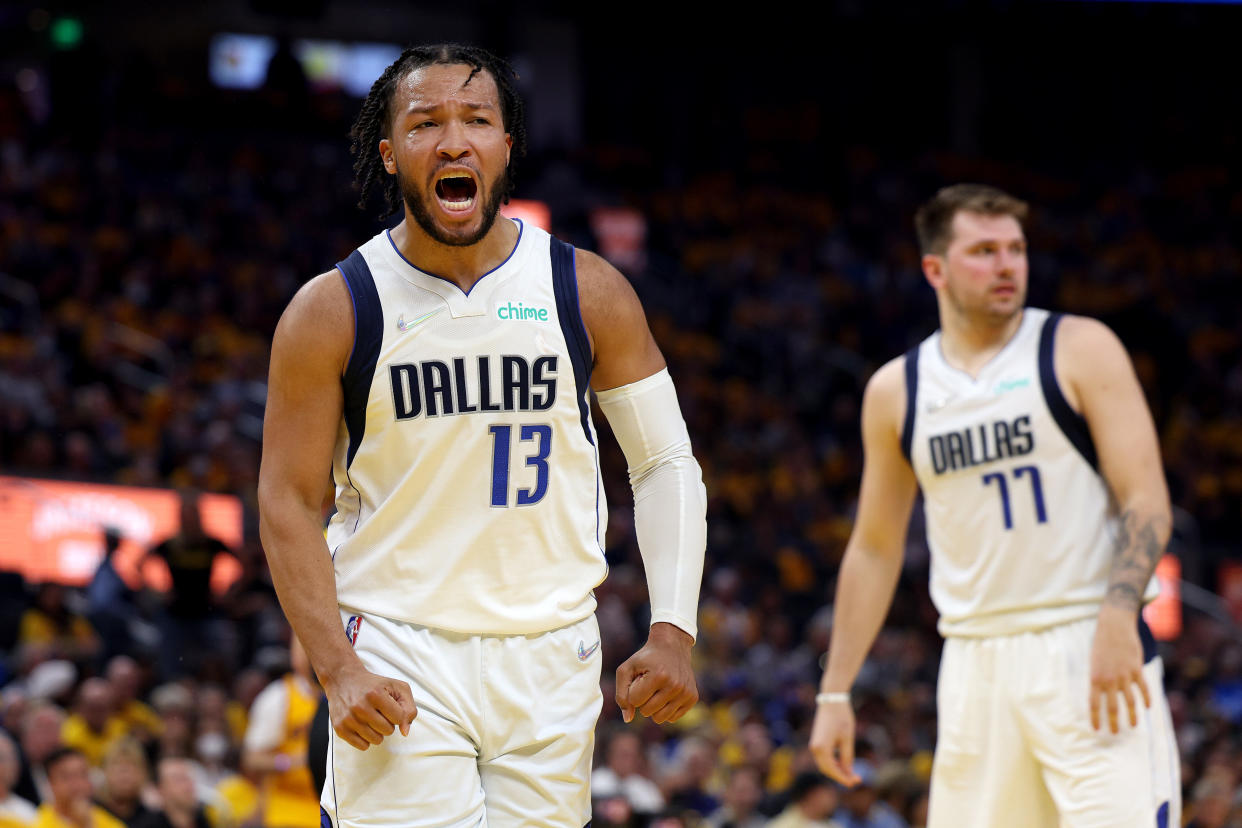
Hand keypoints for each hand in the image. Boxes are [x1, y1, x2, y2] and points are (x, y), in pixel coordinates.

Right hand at [324, 660, 416, 749]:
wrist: (343, 680)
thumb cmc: (374, 685)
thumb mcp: (397, 687)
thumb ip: (409, 708)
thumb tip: (405, 732)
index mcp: (376, 694)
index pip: (399, 718)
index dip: (398, 713)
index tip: (390, 706)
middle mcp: (360, 707)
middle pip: (388, 731)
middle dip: (387, 722)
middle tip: (378, 711)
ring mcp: (349, 719)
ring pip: (376, 740)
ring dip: (377, 731)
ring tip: (370, 718)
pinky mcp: (340, 728)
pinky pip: (363, 746)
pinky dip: (366, 738)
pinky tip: (362, 725)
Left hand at [615, 622, 697, 723]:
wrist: (672, 646)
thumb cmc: (645, 659)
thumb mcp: (626, 669)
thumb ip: (621, 695)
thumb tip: (628, 719)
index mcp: (659, 675)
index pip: (635, 701)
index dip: (633, 691)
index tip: (640, 678)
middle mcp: (675, 685)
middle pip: (646, 712)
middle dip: (643, 700)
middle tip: (649, 683)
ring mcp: (686, 692)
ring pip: (659, 718)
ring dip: (654, 707)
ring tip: (657, 690)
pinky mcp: (693, 697)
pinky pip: (672, 718)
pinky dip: (666, 709)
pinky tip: (667, 694)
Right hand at [809, 698, 860, 785]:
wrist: (832, 700)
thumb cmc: (841, 717)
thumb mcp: (847, 738)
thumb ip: (847, 757)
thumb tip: (848, 773)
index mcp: (821, 748)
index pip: (832, 770)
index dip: (843, 778)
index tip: (855, 783)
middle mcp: (814, 748)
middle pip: (826, 770)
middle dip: (840, 776)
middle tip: (856, 779)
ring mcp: (814, 745)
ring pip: (825, 765)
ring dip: (837, 770)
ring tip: (852, 773)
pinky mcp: (817, 742)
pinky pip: (824, 758)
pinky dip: (833, 763)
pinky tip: (844, 765)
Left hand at [1089, 605, 1150, 732]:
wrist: (1114, 627)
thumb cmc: (1101, 644)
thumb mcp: (1093, 662)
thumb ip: (1098, 679)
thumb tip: (1101, 695)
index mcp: (1094, 678)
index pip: (1094, 703)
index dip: (1095, 718)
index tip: (1097, 729)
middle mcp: (1109, 680)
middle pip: (1112, 707)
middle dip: (1113, 722)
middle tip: (1114, 733)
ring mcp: (1124, 675)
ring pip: (1130, 701)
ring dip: (1132, 715)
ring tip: (1133, 726)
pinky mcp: (1136, 670)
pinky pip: (1143, 689)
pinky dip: (1146, 699)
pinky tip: (1147, 707)